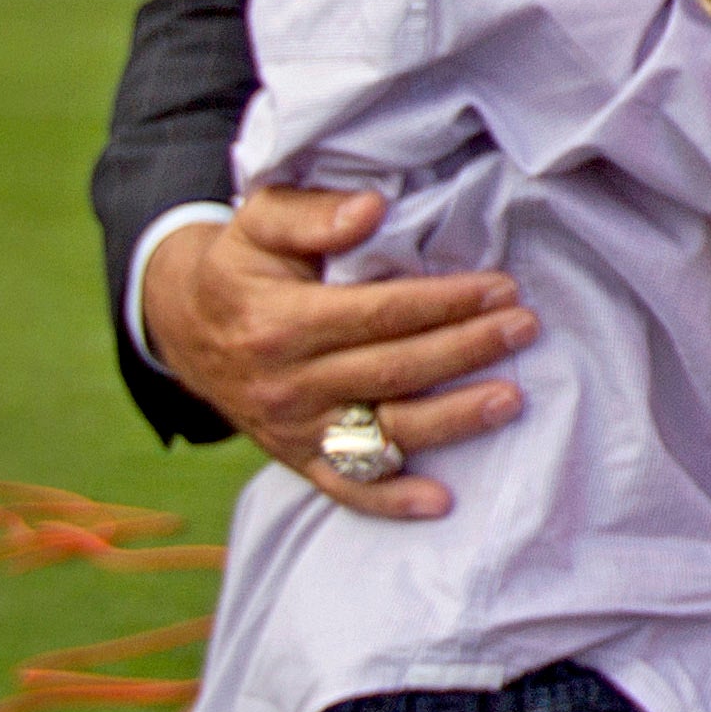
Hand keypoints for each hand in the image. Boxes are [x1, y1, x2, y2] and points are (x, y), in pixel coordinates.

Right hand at [143, 186, 537, 518]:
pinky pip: (344, 486)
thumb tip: (371, 209)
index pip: (379, 314)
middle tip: (526, 327)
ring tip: (512, 399)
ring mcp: (291, 429)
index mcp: (278, 323)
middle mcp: (285, 384)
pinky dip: (390, 500)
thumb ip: (313, 212)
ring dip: (452, 420)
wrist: (184, 324)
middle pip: (392, 371)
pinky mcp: (295, 458)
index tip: (501, 288)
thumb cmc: (242, 263)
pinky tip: (441, 502)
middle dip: (466, 350)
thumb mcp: (261, 220)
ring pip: (383, 431)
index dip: (444, 302)